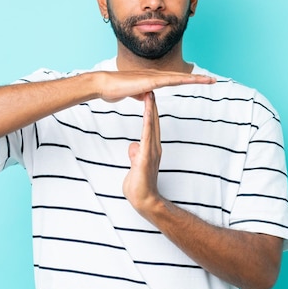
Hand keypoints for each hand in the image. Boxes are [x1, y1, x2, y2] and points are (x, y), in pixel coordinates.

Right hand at [96, 70, 214, 102]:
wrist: (103, 85)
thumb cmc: (114, 89)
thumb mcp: (132, 95)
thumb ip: (140, 95)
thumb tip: (146, 97)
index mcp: (152, 80)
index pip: (174, 80)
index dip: (187, 80)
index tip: (199, 82)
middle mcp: (155, 76)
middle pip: (180, 77)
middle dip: (197, 79)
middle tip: (212, 80)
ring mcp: (152, 77)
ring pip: (178, 77)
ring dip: (194, 79)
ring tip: (209, 80)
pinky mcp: (149, 81)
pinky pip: (169, 80)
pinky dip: (182, 80)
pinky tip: (192, 80)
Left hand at [123, 91, 162, 213]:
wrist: (144, 200)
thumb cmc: (139, 186)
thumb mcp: (134, 165)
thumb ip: (135, 154)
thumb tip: (133, 146)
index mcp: (151, 148)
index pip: (151, 126)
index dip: (150, 111)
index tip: (148, 97)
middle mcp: (154, 147)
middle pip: (154, 122)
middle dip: (153, 105)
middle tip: (152, 88)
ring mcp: (151, 151)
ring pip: (152, 126)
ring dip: (151, 110)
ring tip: (150, 94)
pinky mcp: (146, 155)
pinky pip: (147, 136)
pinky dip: (148, 122)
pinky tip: (148, 113)